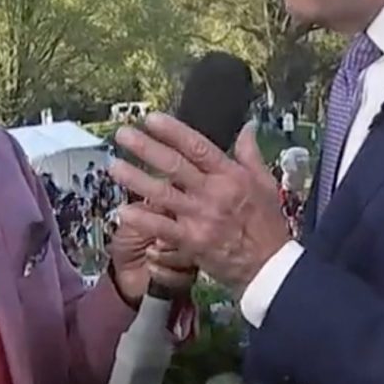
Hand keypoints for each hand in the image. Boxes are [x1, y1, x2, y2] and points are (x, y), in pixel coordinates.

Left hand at [110, 113, 290, 295]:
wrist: (268, 265)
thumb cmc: (267, 224)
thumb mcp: (266, 183)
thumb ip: (251, 154)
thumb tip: (247, 127)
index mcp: (231, 175)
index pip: (198, 147)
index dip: (173, 131)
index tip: (152, 119)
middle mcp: (213, 192)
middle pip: (174, 165)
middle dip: (146, 148)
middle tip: (123, 135)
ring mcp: (200, 217)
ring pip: (162, 193)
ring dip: (136, 179)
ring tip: (114, 166)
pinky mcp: (191, 240)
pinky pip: (162, 227)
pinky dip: (143, 219)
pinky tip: (122, 211)